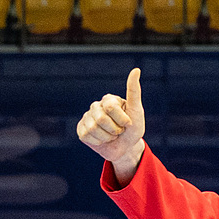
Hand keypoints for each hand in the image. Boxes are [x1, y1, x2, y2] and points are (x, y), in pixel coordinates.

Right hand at [76, 66, 146, 183]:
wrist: (125, 149)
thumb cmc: (132, 129)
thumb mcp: (137, 110)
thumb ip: (134, 91)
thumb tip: (136, 69)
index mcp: (109, 100)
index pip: (110, 107)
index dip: (121, 119)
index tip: (128, 124)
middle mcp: (96, 106)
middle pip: (100, 119)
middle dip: (114, 129)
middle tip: (119, 131)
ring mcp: (87, 118)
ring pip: (93, 129)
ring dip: (106, 137)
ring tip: (111, 136)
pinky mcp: (81, 130)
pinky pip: (86, 136)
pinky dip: (98, 142)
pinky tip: (102, 140)